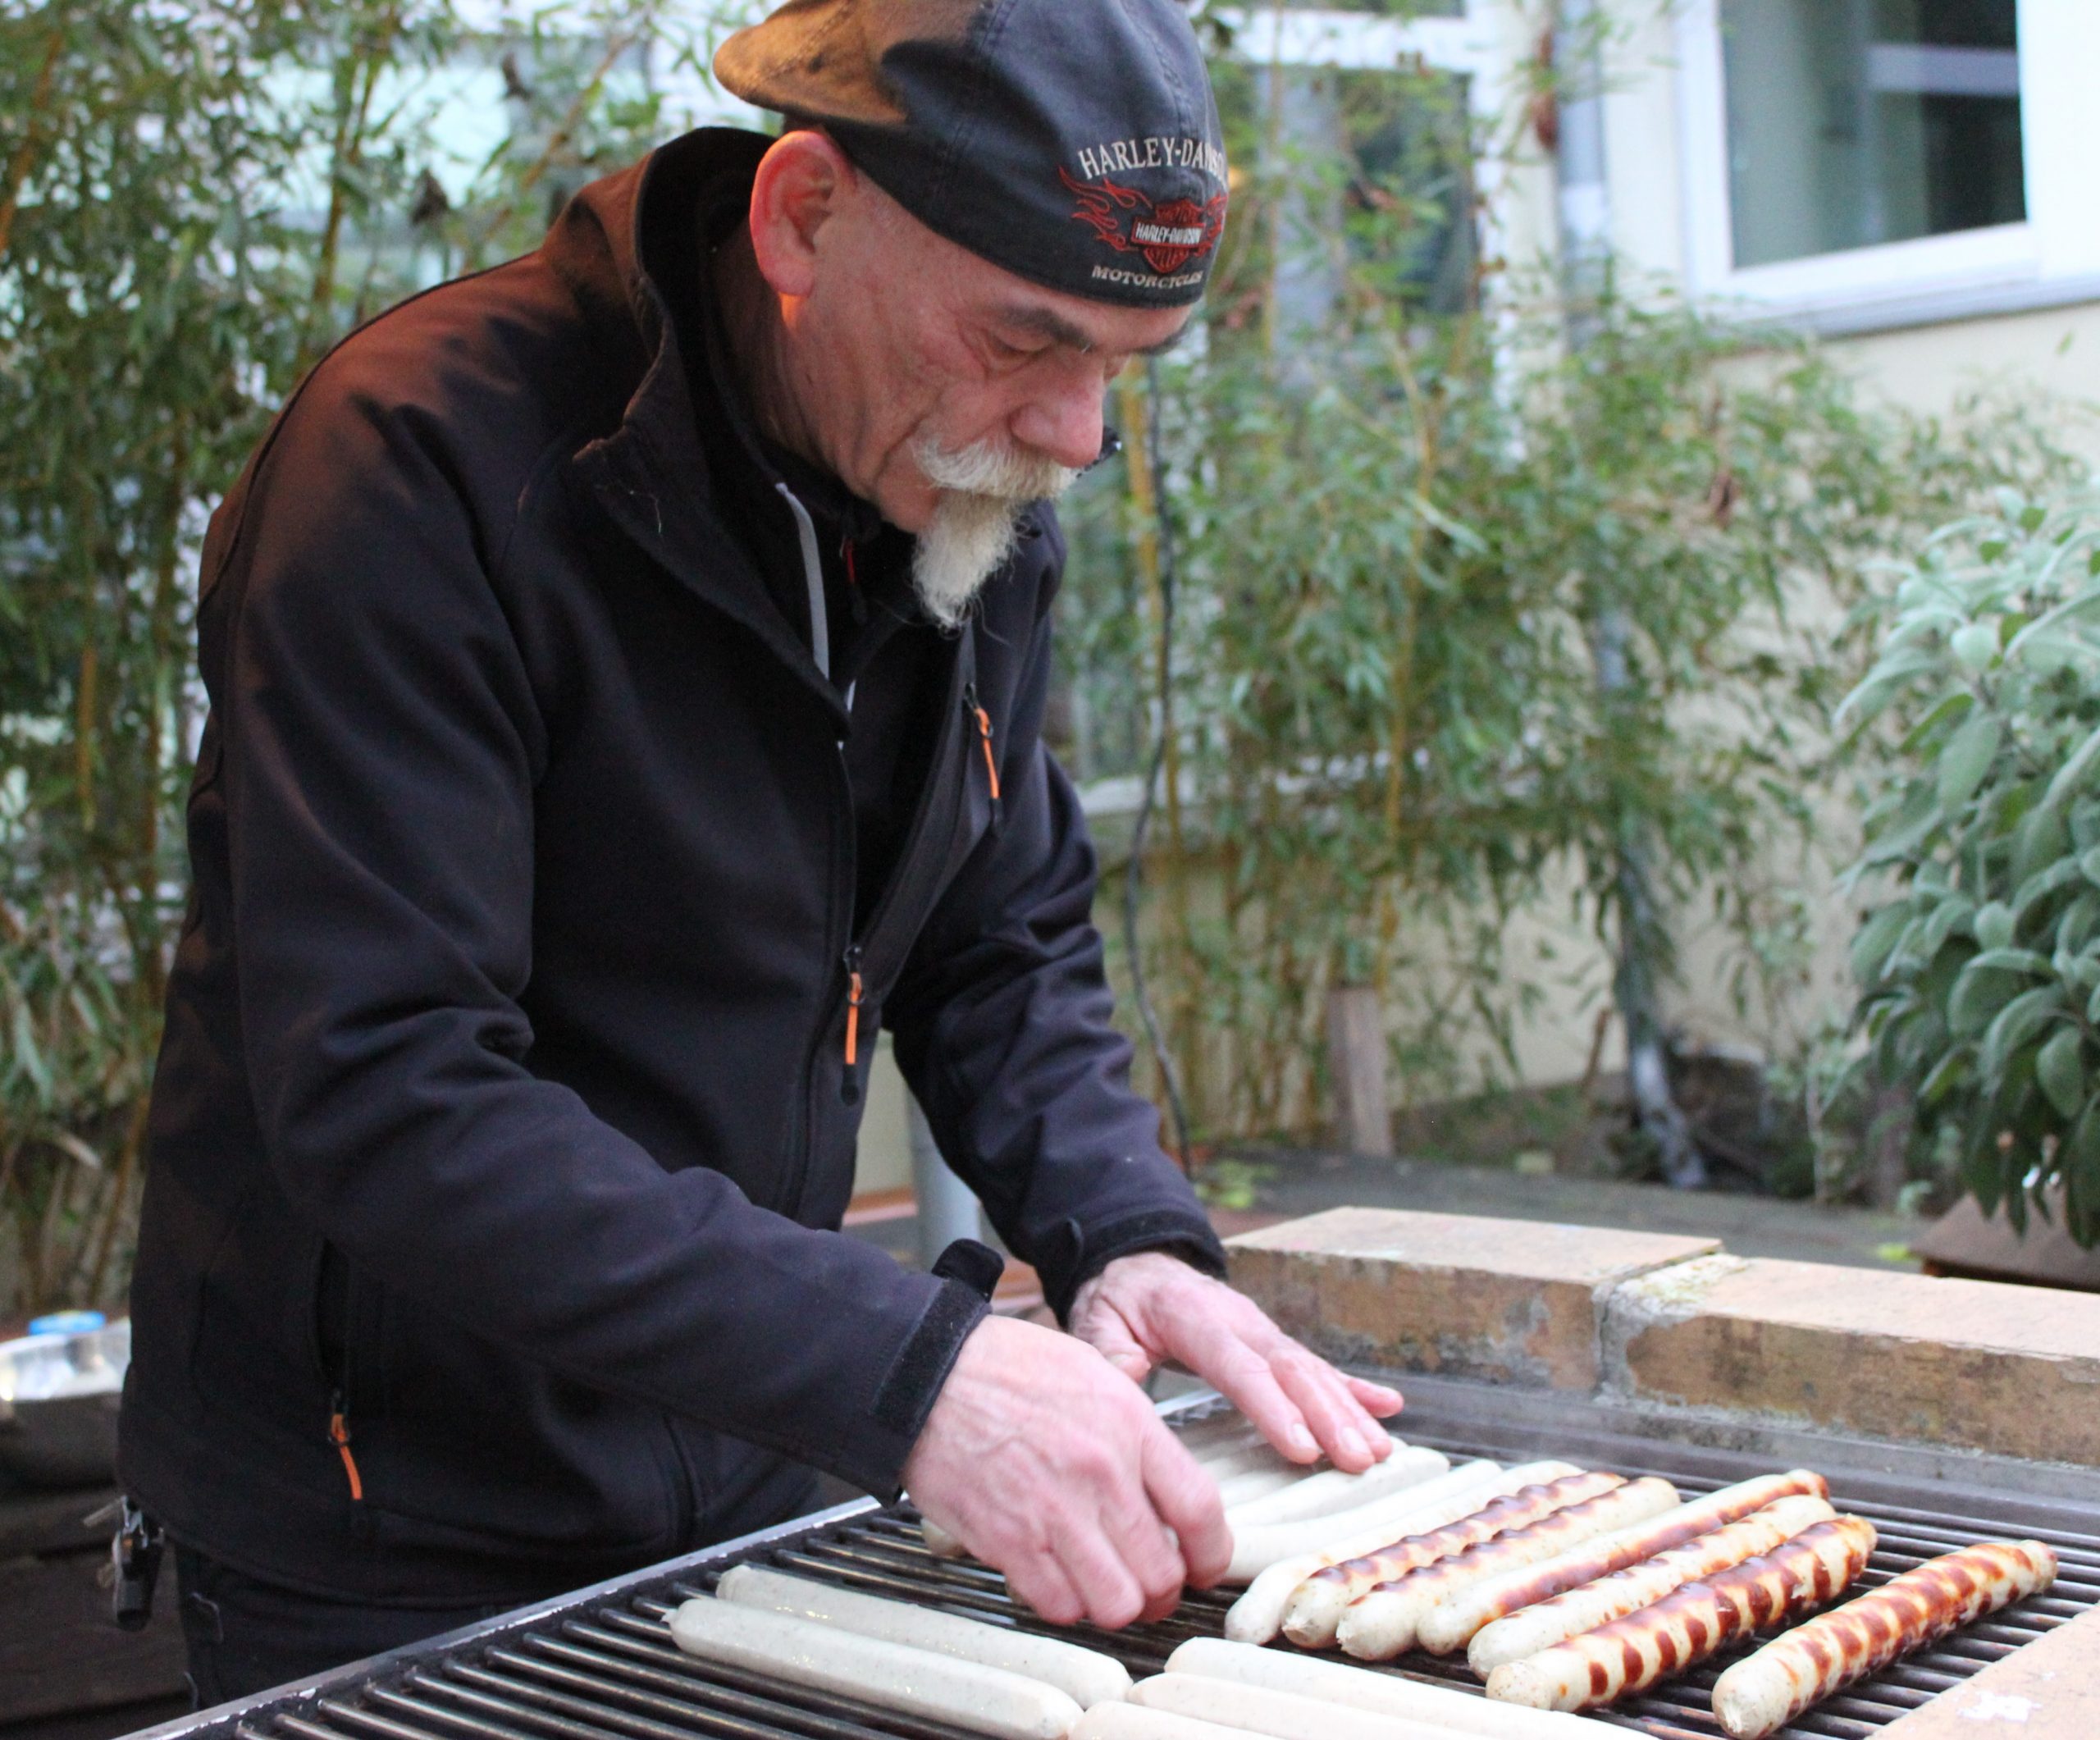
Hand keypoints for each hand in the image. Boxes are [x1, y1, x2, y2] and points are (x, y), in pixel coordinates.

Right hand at [902, 1313, 1229, 1627]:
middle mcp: (1100, 1473)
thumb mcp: (1091, 1371)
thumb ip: (1135, 1426)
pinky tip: (1060, 1579)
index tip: (1205, 1565)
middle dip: (1164, 1592)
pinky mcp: (1007, 1542)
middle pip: (1162, 1572)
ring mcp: (1054, 1512)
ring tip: (1107, 1589)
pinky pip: (1059, 1605)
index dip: (1213, 1554)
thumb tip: (1162, 1476)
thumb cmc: (1004, 1367)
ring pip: (1116, 1603)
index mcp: (1129, 1425)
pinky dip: (1065, 1604)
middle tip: (1154, 1588)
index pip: (1200, 1510)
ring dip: (1116, 1605)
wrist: (926, 1375)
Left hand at [1068, 1252, 1403, 1472]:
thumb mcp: (1097, 1320)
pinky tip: (1388, 1409)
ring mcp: (1261, 1330)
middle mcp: (1239, 1320)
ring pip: (1311, 1369)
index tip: (1302, 1448)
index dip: (1273, 1406)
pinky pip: (1317, 1366)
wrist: (1138, 1267)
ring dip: (1348, 1410)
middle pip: (1290, 1369)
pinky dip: (1354, 1387)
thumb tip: (1127, 1373)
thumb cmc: (1118, 1302)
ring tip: (1378, 1450)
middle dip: (1329, 1415)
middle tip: (1359, 1459)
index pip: (1239, 1366)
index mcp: (1194, 1317)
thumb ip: (1108, 1349)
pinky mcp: (1272, 1342)